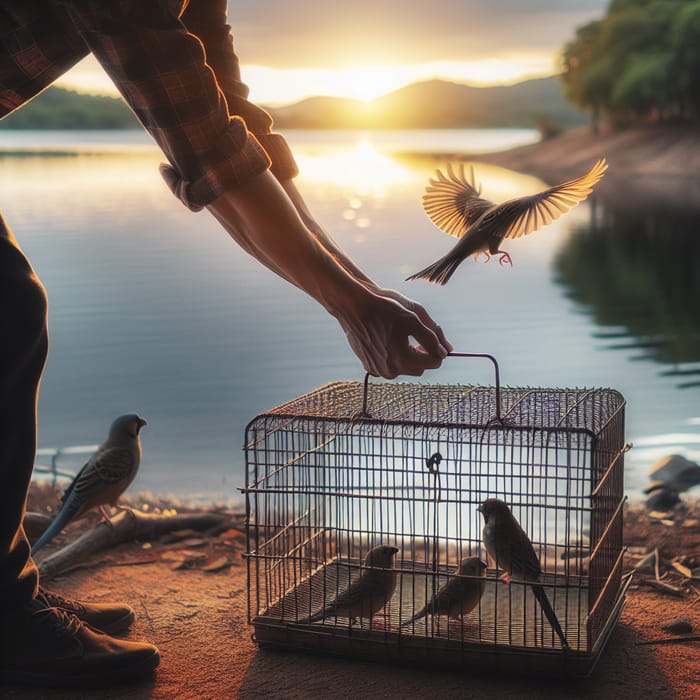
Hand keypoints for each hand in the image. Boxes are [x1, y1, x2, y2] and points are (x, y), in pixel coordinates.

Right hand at [333, 289, 447, 378]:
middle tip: (417, 336)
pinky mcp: (369, 367)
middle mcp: (390, 371)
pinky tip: (388, 339)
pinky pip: (389, 366)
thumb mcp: (414, 318)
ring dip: (408, 356)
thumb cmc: (383, 309)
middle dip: (422, 354)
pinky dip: (393, 356)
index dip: (437, 349)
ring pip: (404, 368)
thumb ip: (433, 337)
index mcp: (403, 360)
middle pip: (420, 368)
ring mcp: (378, 371)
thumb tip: (446, 351)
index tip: (432, 337)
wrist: (353, 307)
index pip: (434, 362)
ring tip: (402, 336)